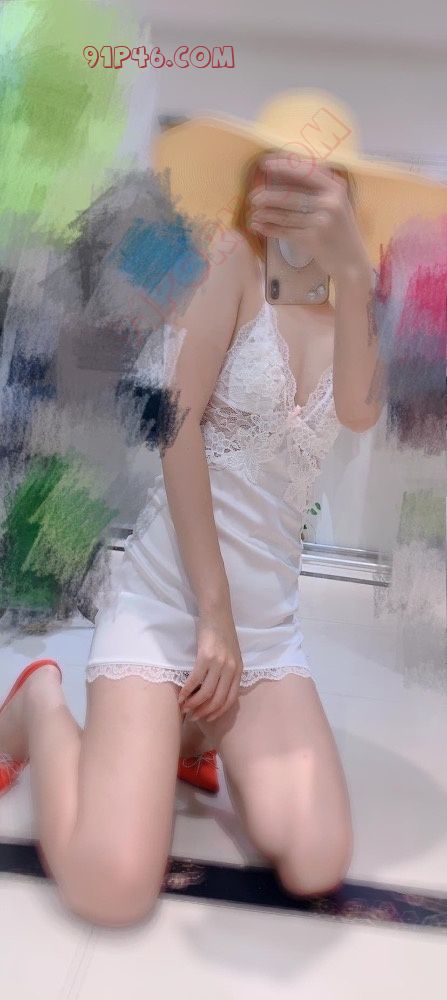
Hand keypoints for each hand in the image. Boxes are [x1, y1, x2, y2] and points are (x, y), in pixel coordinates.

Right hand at [178, 607, 242, 722]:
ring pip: (206, 693)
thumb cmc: (222, 633)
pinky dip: (186, 691)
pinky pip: (195, 680)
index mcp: (239, 671)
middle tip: (193, 716)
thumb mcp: (232, 655)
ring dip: (193, 704)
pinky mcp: (206, 656)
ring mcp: (219, 663)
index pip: (230, 700)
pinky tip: (180, 696)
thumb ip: (228, 672)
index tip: (207, 718)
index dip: (218, 712)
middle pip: (217, 699)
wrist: (218, 613)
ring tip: (185, 708)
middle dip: (204, 712)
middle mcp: (231, 669)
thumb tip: (216, 692)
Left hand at [248, 153, 370, 281]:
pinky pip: (285, 231)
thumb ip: (320, 188)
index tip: (265, 164)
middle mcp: (329, 202)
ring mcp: (321, 221)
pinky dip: (270, 229)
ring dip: (265, 214)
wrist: (352, 261)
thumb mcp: (338, 204)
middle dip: (268, 196)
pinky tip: (259, 227)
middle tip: (253, 197)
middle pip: (290, 195)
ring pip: (285, 214)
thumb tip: (287, 172)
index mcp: (335, 188)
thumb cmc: (341, 231)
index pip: (305, 171)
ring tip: (253, 214)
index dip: (283, 166)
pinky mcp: (313, 239)